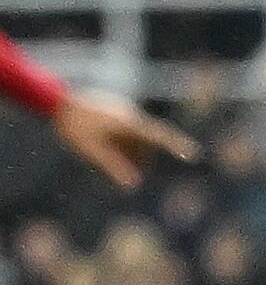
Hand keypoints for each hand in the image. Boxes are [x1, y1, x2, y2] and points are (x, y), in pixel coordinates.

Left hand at [49, 84, 203, 188]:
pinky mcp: (113, 110)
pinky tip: (102, 145)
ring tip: (107, 159)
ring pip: (135, 136)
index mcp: (129, 125)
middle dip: (141, 159)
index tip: (192, 154)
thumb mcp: (92, 151)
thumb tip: (132, 184)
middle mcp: (130, 116)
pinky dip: (122, 142)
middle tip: (128, 178)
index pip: (158, 137)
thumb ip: (114, 167)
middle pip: (146, 142)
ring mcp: (122, 111)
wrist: (54, 100)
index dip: (176, 146)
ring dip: (130, 151)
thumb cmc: (74, 127)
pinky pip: (125, 129)